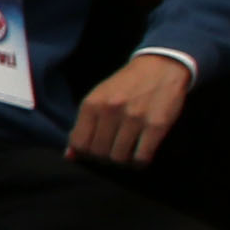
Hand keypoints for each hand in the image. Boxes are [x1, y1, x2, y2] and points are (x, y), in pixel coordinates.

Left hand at [69, 54, 192, 170]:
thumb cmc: (125, 85)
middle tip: (112, 151)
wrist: (160, 67)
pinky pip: (141, 157)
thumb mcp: (98, 98)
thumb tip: (69, 156)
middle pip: (98, 153)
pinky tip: (140, 155)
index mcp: (92, 104)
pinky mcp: (156, 125)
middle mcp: (110, 110)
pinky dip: (139, 162)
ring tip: (126, 152)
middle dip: (104, 157)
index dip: (85, 152)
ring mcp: (134, 118)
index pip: (79, 143)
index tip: (94, 150)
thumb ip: (83, 125)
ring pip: (119, 158)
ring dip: (122, 160)